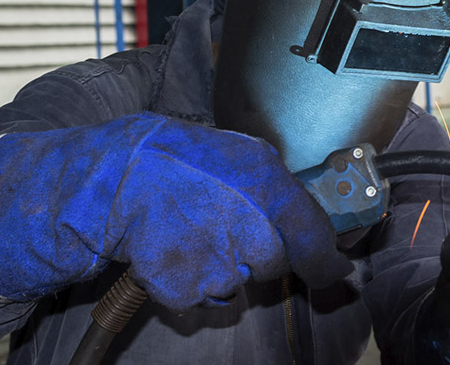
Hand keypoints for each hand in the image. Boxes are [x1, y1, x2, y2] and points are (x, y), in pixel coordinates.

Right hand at [0, 112, 351, 309]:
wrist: (115, 179)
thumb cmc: (179, 159)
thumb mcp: (240, 152)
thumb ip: (279, 185)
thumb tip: (312, 215)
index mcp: (269, 185)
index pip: (316, 239)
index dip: (328, 261)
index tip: (334, 269)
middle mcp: (251, 226)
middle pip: (276, 265)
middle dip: (260, 254)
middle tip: (228, 228)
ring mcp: (218, 260)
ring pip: (239, 283)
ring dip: (224, 267)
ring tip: (194, 231)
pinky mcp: (187, 287)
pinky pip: (204, 296)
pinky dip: (192, 280)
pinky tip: (175, 248)